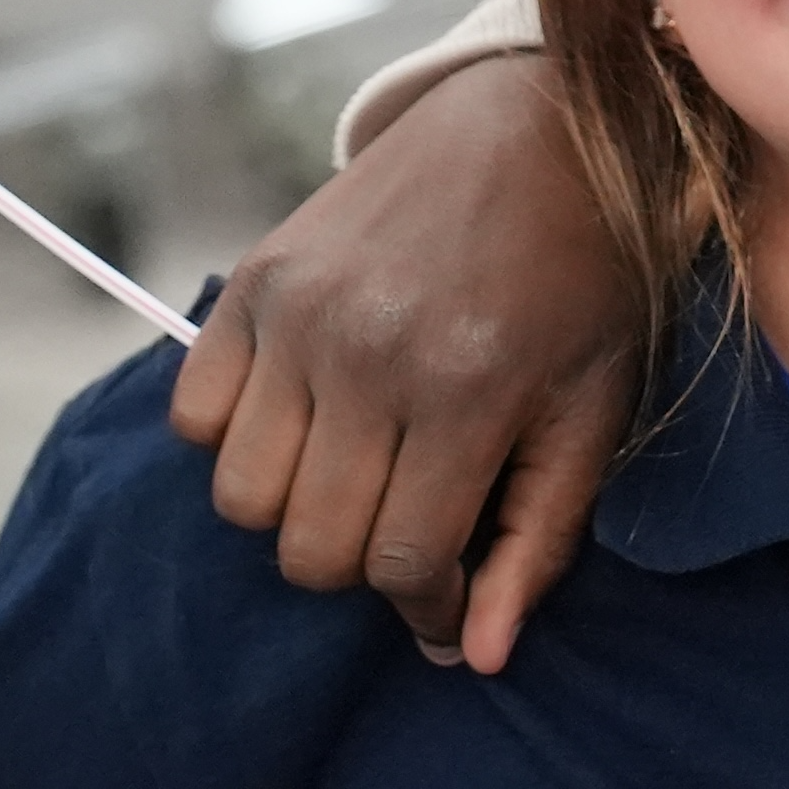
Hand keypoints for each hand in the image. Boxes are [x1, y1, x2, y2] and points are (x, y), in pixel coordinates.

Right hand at [169, 49, 641, 666]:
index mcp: (467, 392)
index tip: (444, 595)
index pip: (399, 566)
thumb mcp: (594, 412)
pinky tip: (304, 415)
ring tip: (354, 471)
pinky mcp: (255, 279)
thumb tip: (471, 657)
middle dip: (358, 565)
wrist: (539, 131)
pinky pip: (195, 415)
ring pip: (241, 497)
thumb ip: (538, 540)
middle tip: (403, 524)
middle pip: (310, 547)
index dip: (423, 609)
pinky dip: (235, 436)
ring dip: (294, 507)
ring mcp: (299, 314)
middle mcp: (367, 354)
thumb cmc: (585, 285)